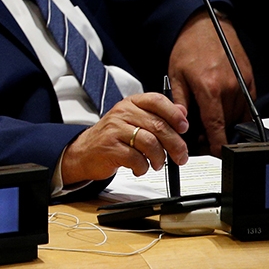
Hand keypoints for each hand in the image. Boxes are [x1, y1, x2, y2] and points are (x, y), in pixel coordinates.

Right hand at [61, 93, 188, 184]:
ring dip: (159, 158)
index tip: (184, 128)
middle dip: (175, 144)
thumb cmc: (113, 137)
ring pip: (150, 143)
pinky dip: (143, 167)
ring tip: (158, 164)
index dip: (174, 114)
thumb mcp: (134, 120)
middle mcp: (121, 113)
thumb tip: (182, 112)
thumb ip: (158, 115)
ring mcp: (114, 130)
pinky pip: (136, 159)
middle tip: (181, 156)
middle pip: (158, 125)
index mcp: (130, 103)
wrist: (84, 152)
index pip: (156, 100)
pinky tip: (140, 168)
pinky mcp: (109, 148)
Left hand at [168, 11, 253, 155]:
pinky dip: (234, 113)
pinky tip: (219, 110)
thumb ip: (179, 102)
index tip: (212, 152)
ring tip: (207, 122)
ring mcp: (243, 86)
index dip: (215, 144)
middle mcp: (231, 90)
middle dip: (215, 135)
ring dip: (225, 125)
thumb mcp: (175, 76)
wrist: (206, 27)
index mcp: (210, 89)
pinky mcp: (250, 83)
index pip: (216, 127)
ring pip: (238, 118)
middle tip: (199, 136)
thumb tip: (179, 123)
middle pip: (228, 126)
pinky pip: (246, 107)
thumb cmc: (189, 49)